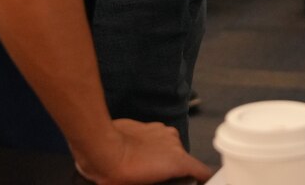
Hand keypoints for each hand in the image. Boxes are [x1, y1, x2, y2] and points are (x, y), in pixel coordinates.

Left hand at [74, 119, 210, 183]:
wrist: (101, 148)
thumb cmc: (119, 172)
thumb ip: (162, 181)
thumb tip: (160, 177)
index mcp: (178, 161)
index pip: (203, 171)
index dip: (203, 180)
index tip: (199, 183)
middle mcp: (175, 143)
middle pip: (184, 160)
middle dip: (174, 170)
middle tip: (159, 179)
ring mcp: (162, 131)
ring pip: (170, 148)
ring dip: (163, 157)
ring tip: (145, 168)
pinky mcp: (150, 125)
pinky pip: (158, 139)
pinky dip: (153, 147)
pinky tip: (138, 155)